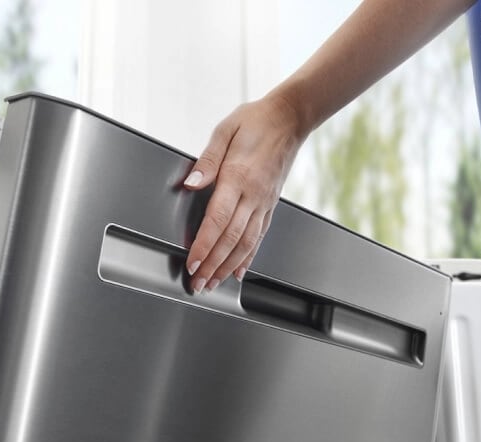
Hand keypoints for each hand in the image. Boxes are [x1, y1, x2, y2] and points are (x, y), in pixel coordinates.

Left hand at [183, 93, 306, 292]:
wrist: (289, 118)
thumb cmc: (255, 121)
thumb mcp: (224, 131)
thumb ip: (207, 161)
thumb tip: (190, 183)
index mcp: (238, 177)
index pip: (218, 220)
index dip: (203, 246)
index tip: (191, 263)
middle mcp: (254, 195)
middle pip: (230, 239)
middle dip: (212, 265)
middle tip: (198, 284)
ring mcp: (264, 203)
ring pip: (246, 244)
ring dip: (228, 267)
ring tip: (213, 283)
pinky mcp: (270, 205)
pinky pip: (259, 237)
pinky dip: (248, 258)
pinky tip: (239, 271)